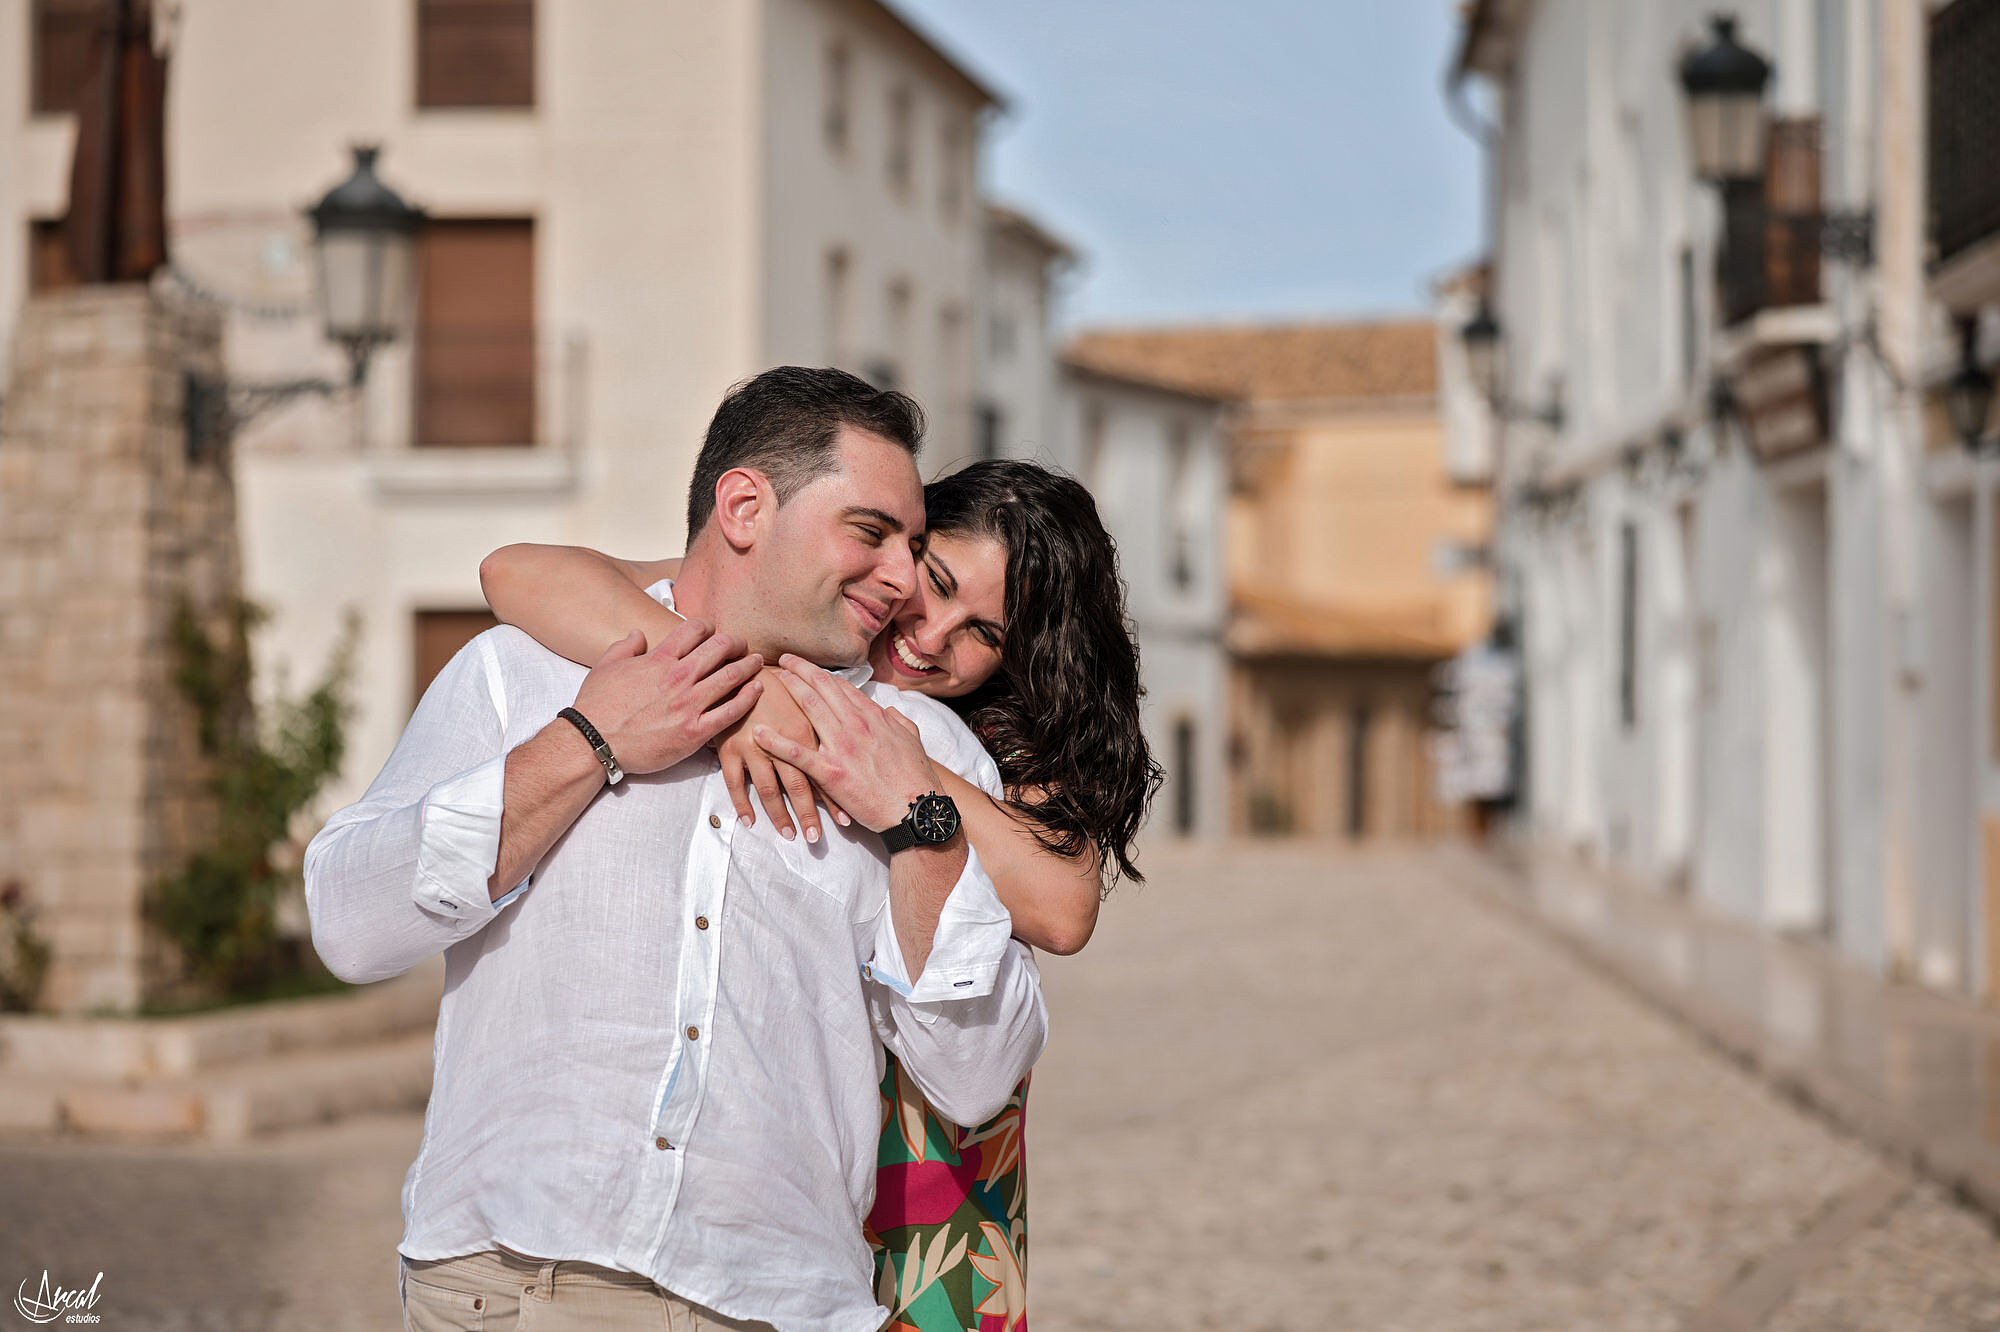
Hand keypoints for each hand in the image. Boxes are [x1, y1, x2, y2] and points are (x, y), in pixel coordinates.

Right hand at [569, 620, 763, 775]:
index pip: (694, 629)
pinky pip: (731, 711)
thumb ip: (625, 646)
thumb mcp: (605, 667)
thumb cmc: (596, 706)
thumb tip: (639, 633)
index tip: (714, 631)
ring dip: (749, 665)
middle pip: (720, 648)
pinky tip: (757, 689)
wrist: (593, 743)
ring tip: (757, 662)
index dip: (708, 626)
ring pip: (731, 676)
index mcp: (658, 659)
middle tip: (742, 645)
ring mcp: (688, 705)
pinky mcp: (695, 732)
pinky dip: (748, 697)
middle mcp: (677, 677)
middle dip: (735, 642)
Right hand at [712, 666, 851, 842]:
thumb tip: (848, 757)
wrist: (740, 671)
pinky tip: (750, 822)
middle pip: (797, 786)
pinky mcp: (729, 748)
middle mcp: (781, 741)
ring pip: (768, 790)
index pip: (822, 770)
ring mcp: (753, 747)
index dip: (834, 798)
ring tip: (790, 835)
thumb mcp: (806, 708)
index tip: (847, 820)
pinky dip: (742, 805)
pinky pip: (734, 783)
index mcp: (804, 731)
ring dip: (779, 816)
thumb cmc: (778, 689)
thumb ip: (826, 731)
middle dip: (809, 815)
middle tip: (816, 838)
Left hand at [752, 654, 940, 832]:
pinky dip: (775, 741)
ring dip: (789, 691)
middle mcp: (856, 725)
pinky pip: (797, 753)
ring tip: (773, 680)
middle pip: (822, 689)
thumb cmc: (916, 776)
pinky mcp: (830, 772)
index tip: (809, 668)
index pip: (842, 688)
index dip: (823, 675)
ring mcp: (842, 747)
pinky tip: (758, 732)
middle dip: (801, 671)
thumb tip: (889, 711)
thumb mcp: (913, 740)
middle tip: (783, 661)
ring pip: (809, 709)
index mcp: (874, 717)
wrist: (916, 808)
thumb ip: (899, 721)